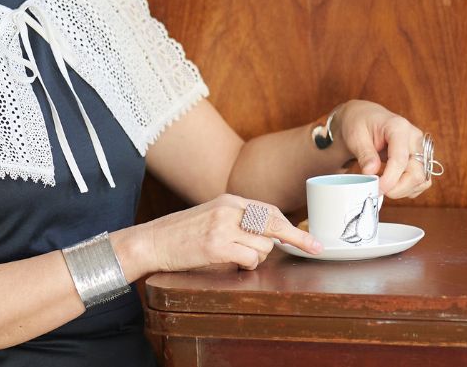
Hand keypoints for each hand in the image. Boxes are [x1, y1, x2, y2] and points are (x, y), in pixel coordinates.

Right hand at [136, 194, 323, 272]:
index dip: (292, 226)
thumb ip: (237, 220)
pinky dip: (246, 266)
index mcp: (229, 200)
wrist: (151, 242)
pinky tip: (231, 264)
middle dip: (298, 238)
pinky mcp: (217, 246)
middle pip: (275, 224)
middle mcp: (229, 209)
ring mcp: (223, 227)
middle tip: (315, 248)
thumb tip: (268, 234)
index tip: (311, 239)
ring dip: (257, 257)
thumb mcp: (211, 216)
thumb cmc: (180, 234)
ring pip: (264, 246)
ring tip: (236, 258)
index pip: (270, 211)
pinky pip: (250, 259)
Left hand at [336, 99, 437, 198]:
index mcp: (399, 127)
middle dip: (398, 188)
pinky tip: (392, 183)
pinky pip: (421, 182)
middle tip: (378, 189)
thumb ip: (365, 154)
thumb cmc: (360, 123)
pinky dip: (407, 189)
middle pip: (417, 173)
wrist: (365, 118)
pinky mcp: (420, 160)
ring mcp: (420, 149)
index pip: (401, 159)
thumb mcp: (356, 135)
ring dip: (403, 190)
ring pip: (422, 180)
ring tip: (383, 185)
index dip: (390, 179)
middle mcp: (414, 138)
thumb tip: (371, 172)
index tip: (377, 188)